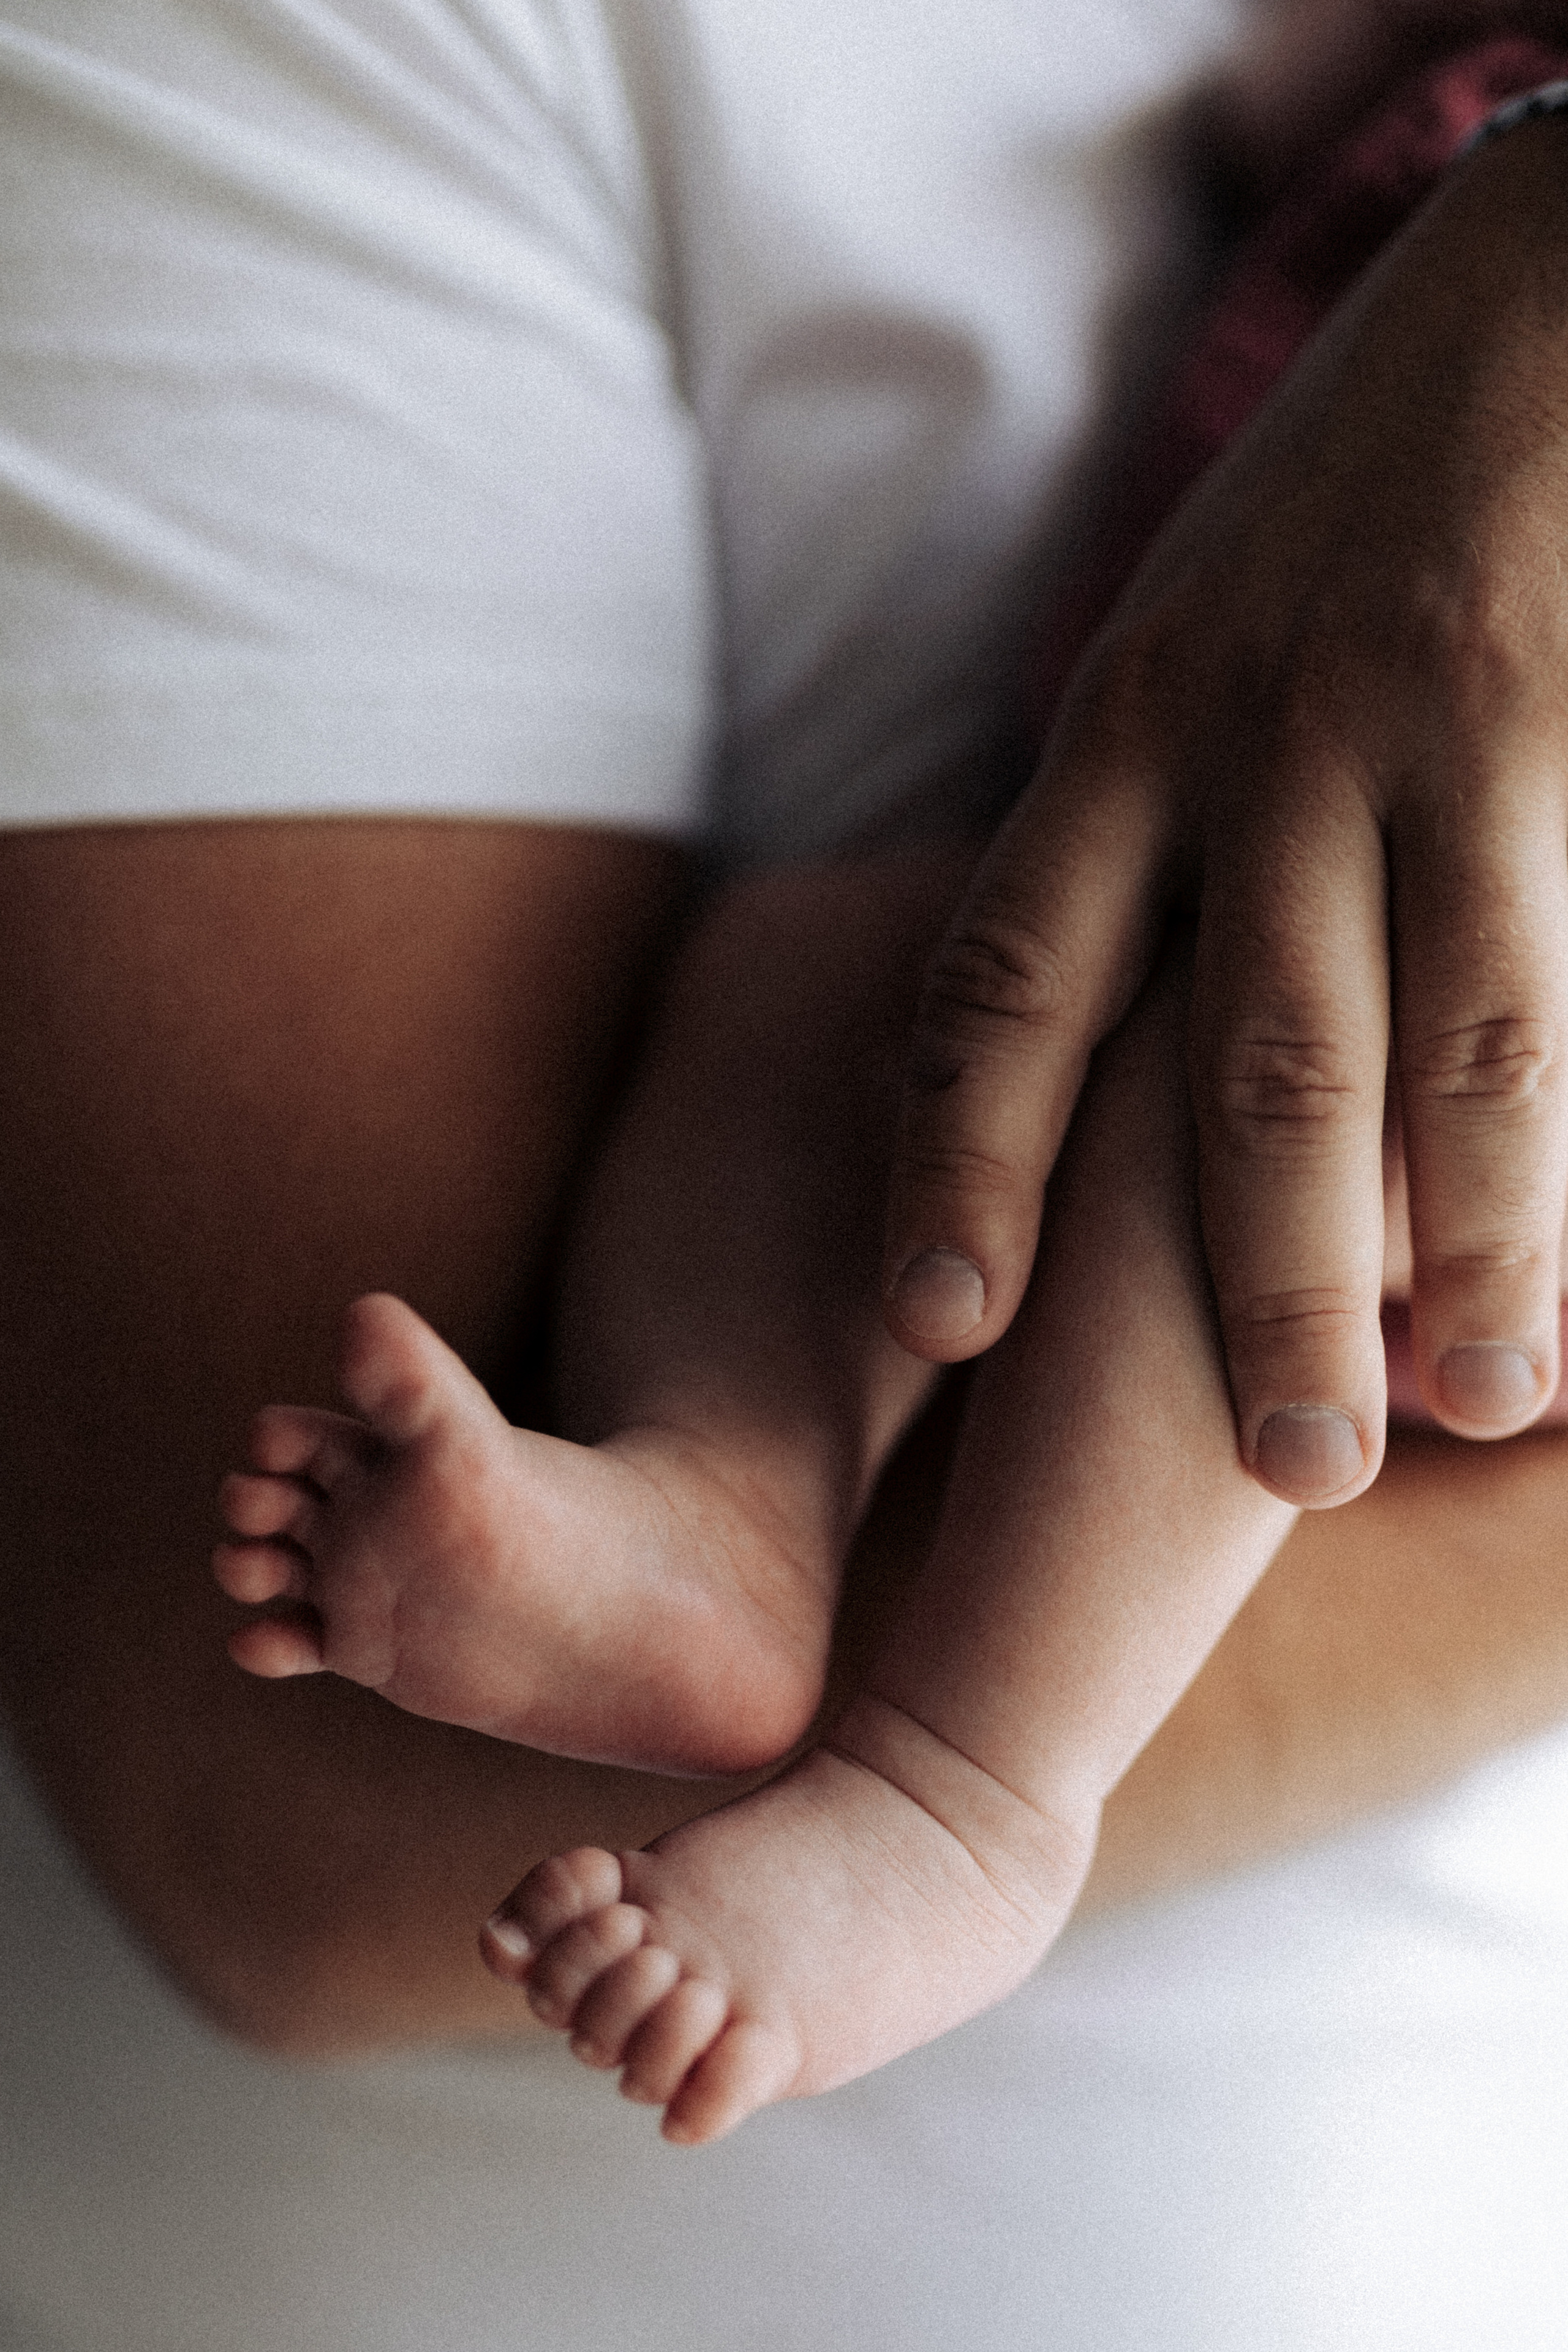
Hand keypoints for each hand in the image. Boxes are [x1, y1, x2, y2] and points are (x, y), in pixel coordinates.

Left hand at [884, 116, 1567, 1505]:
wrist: (1525, 292)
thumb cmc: (1333, 516)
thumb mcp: (1180, 658)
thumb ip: (1132, 845)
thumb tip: (1090, 1046)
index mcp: (1117, 746)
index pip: (1003, 986)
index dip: (959, 1168)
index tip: (931, 1331)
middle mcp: (1242, 759)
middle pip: (1235, 1068)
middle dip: (1255, 1284)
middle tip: (1280, 1473)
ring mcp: (1407, 748)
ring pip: (1426, 1052)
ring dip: (1451, 1252)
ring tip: (1473, 1411)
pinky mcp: (1545, 730)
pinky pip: (1550, 976)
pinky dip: (1553, 1143)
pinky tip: (1564, 1270)